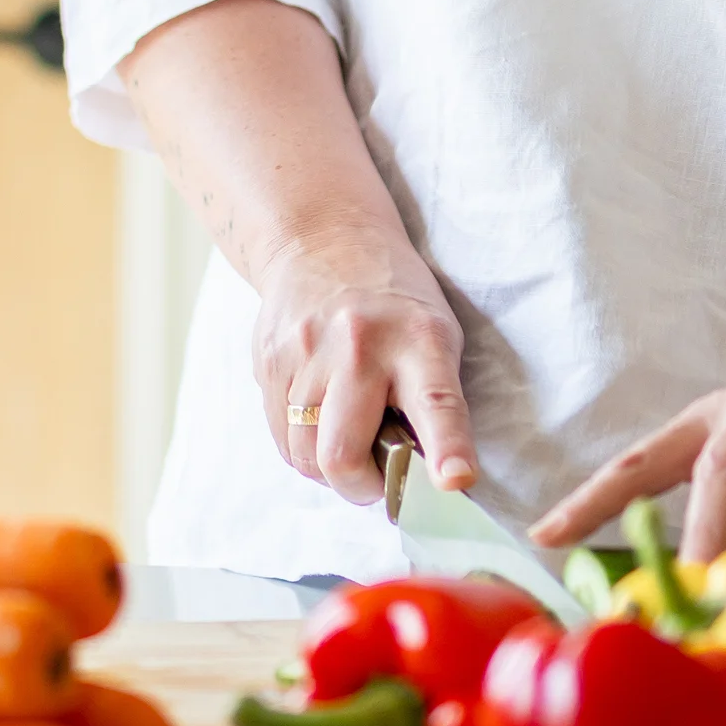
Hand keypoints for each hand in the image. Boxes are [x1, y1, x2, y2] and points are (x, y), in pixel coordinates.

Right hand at [251, 231, 478, 503]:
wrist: (324, 238)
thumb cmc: (395, 300)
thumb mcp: (434, 333)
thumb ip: (432, 399)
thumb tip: (430, 479)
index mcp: (419, 339)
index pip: (436, 402)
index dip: (447, 448)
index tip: (456, 481)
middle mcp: (359, 345)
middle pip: (341, 452)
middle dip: (361, 487)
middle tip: (378, 478)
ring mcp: (306, 353)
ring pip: (304, 456)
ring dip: (329, 470)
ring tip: (349, 443)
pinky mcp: (269, 361)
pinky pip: (282, 438)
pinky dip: (304, 447)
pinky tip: (322, 420)